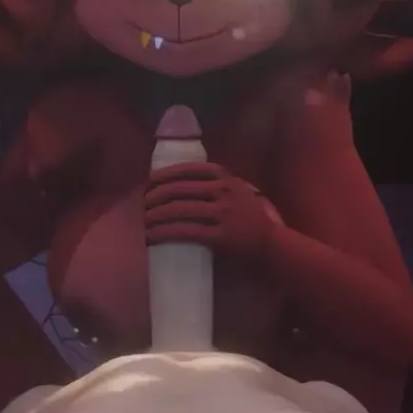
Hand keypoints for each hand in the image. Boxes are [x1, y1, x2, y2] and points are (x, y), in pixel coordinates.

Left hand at [143, 162, 278, 261]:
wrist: (270, 243)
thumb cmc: (248, 217)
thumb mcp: (236, 189)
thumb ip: (215, 183)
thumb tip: (178, 182)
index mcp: (224, 176)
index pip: (186, 169)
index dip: (163, 175)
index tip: (149, 183)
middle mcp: (222, 191)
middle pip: (177, 189)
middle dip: (154, 197)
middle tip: (143, 206)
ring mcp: (222, 213)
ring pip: (177, 210)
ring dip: (154, 216)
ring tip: (145, 222)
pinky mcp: (220, 236)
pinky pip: (184, 232)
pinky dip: (163, 234)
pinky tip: (152, 237)